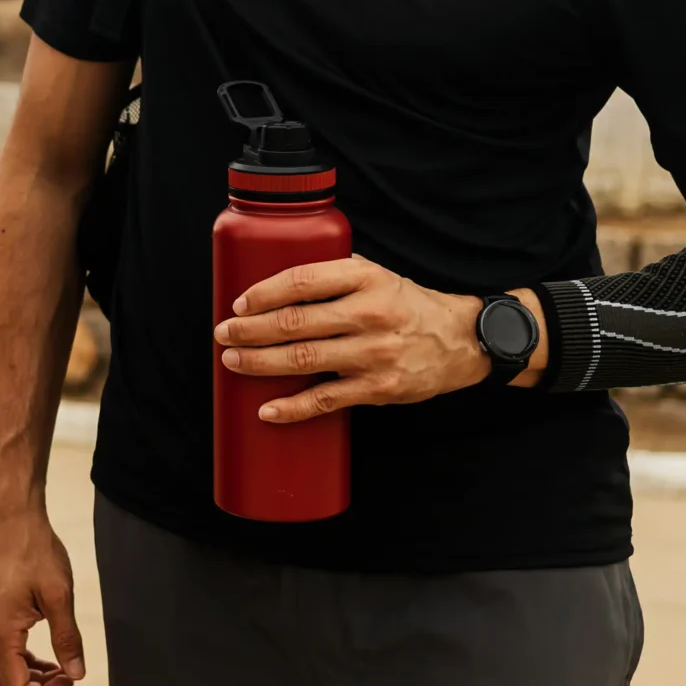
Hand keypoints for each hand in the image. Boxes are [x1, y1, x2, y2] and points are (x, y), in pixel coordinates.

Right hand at [0, 506, 86, 685]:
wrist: (13, 519)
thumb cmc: (35, 551)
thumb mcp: (59, 596)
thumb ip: (67, 638)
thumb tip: (77, 676)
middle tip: (71, 685)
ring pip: (5, 673)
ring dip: (34, 680)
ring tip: (66, 671)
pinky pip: (4, 655)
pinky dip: (26, 664)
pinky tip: (50, 657)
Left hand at [214, 256, 541, 421]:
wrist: (461, 342)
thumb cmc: (407, 305)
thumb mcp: (376, 276)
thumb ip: (333, 276)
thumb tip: (273, 285)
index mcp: (366, 279)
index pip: (303, 281)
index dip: (265, 292)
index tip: (239, 303)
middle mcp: (369, 314)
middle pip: (296, 322)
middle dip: (251, 329)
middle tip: (224, 333)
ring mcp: (373, 354)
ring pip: (304, 359)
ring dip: (260, 362)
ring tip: (233, 361)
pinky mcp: (378, 388)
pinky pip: (327, 400)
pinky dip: (293, 407)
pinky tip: (267, 409)